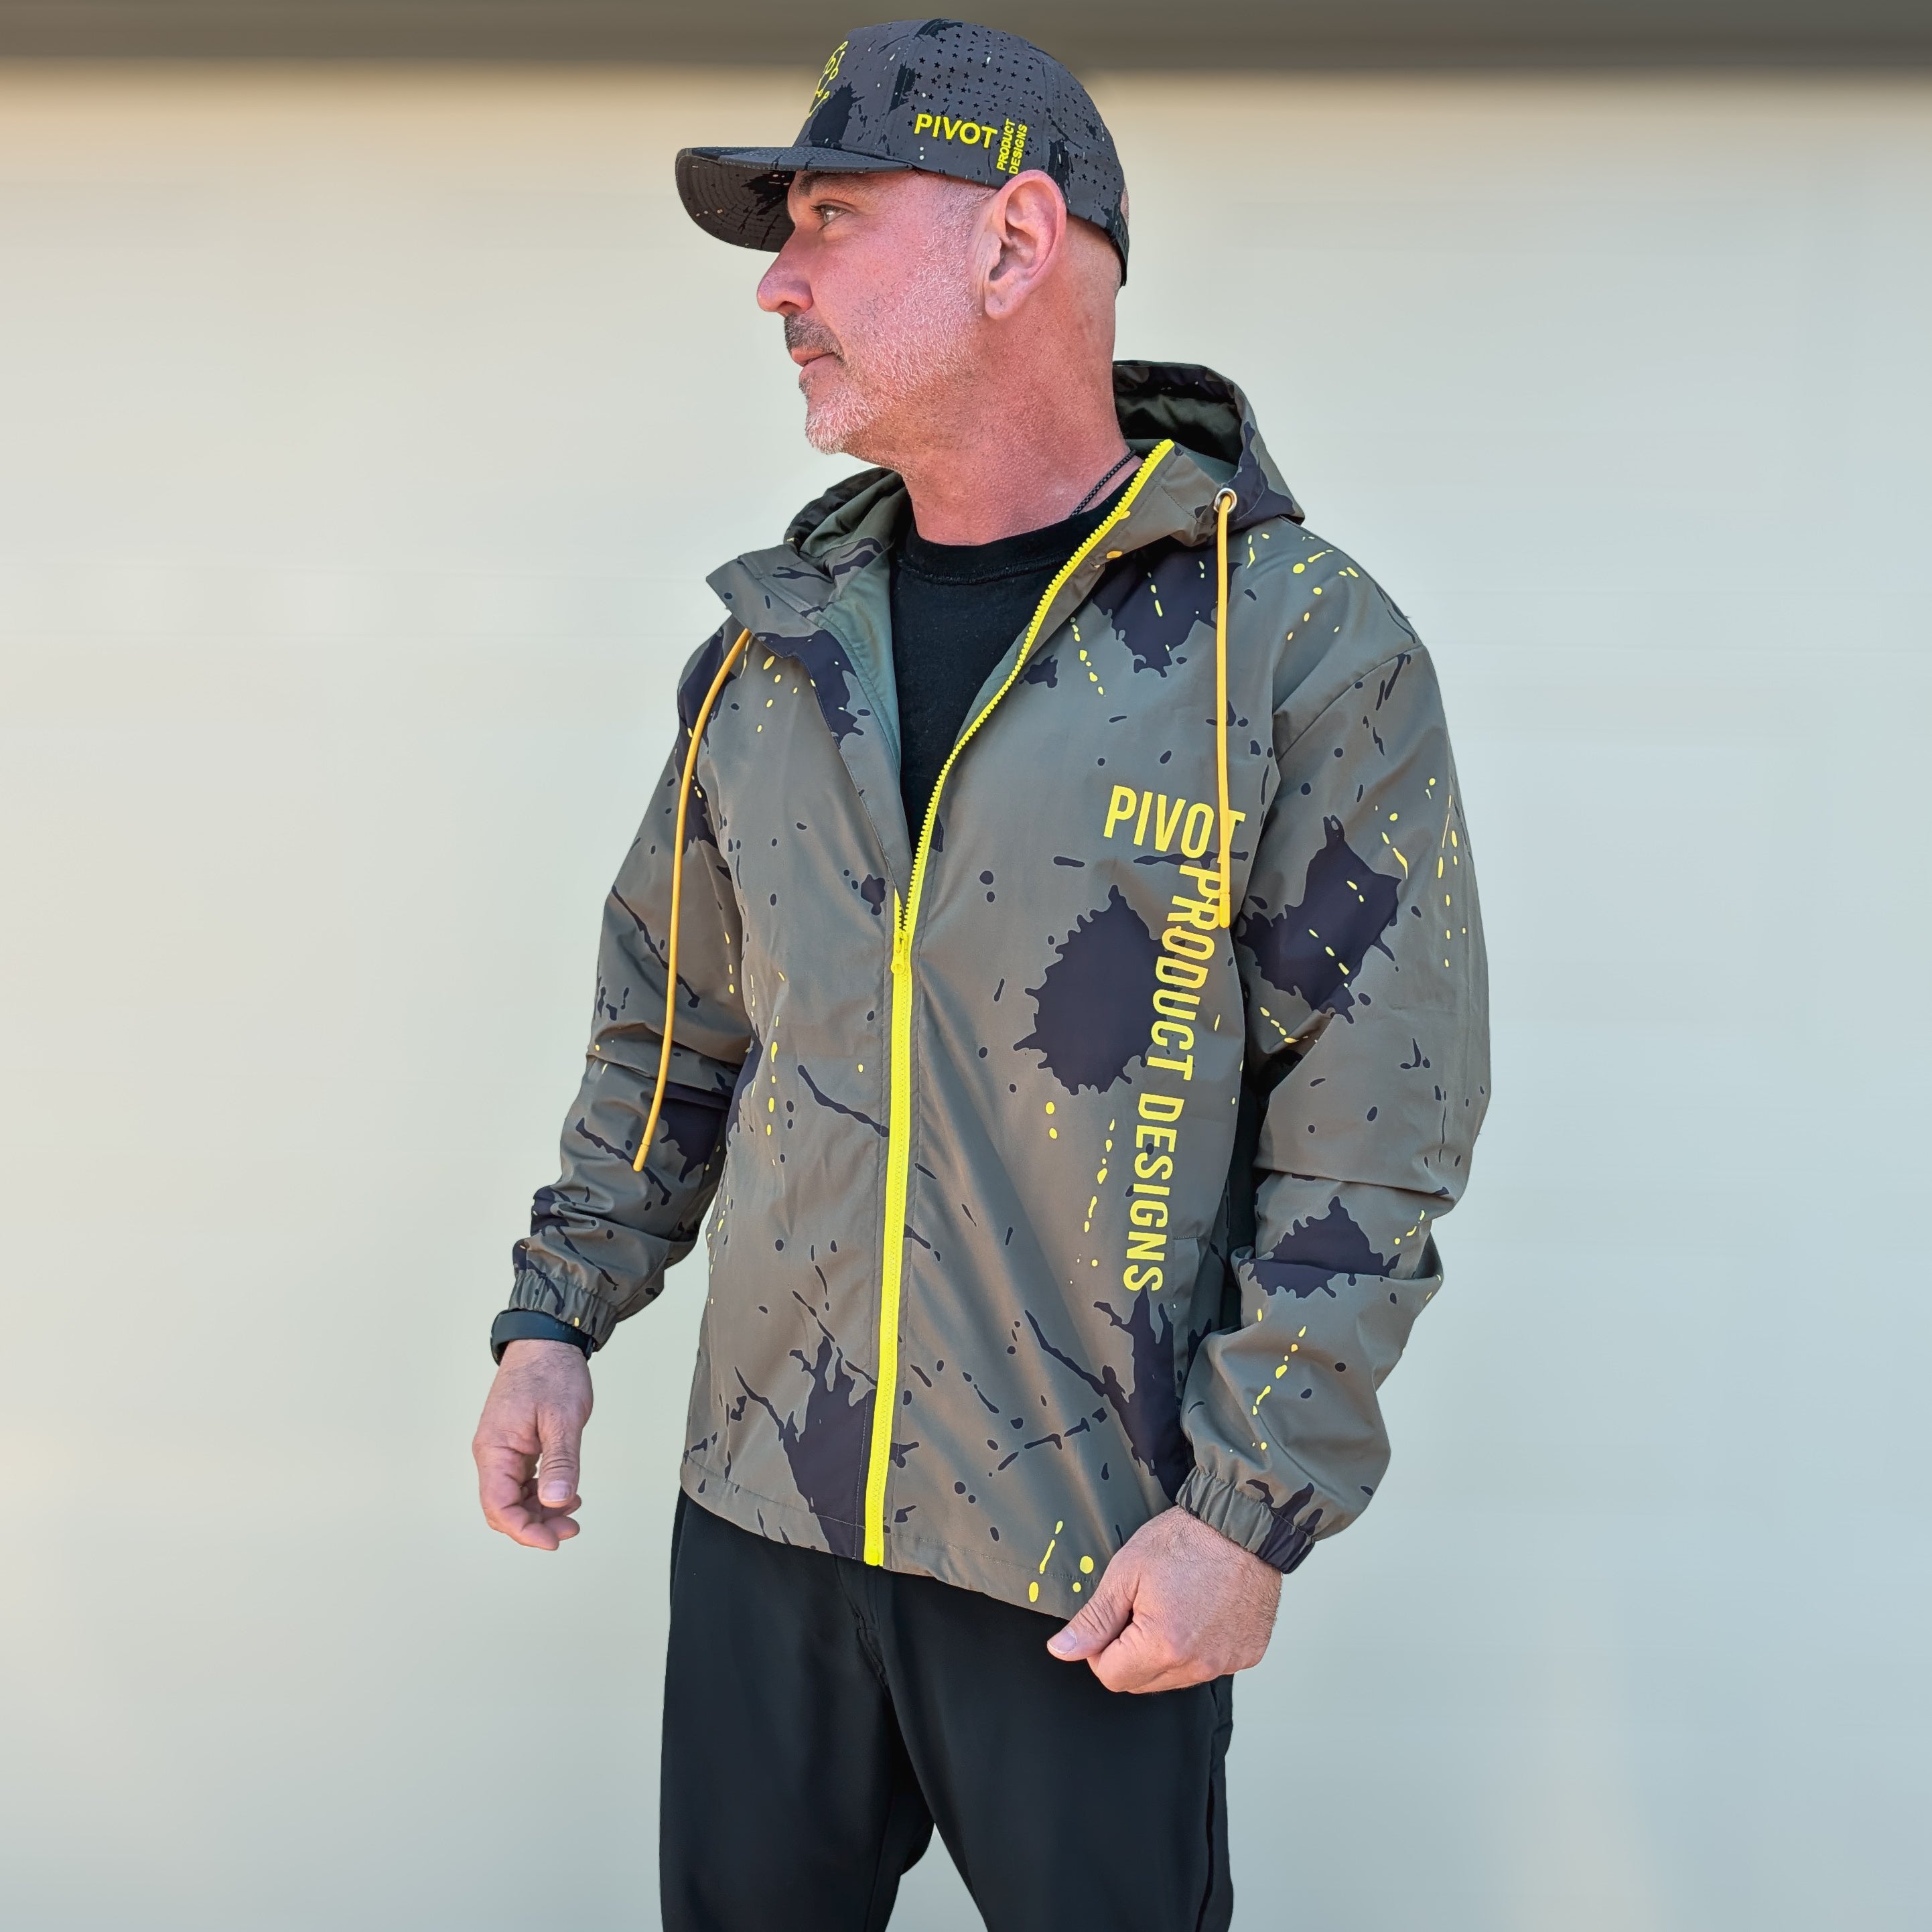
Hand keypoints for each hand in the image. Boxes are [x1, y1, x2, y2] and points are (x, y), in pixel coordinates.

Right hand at [472, 1339, 593, 1550]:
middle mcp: (493, 1452)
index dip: (524, 1531)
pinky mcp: (516, 1444)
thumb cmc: (552, 1371)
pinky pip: (523, 1480)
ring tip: (572, 1514)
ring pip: (514, 1496)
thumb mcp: (562, 1419)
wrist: (547, 1339)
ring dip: (541, 1511)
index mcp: (495, 1449)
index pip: (499, 1506)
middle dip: (535, 1525)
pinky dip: (543, 1492)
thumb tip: (557, 1501)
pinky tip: (566, 1494)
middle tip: (570, 1529)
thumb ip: (560, 1462)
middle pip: (504, 1507)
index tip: (553, 1540)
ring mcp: (504, 1448)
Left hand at [1047, 1506, 1280, 1692]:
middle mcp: (1198, 1665)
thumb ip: (1093, 1620)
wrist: (1242, 1524)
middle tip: (1143, 1606)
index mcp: (1163, 1646)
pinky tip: (1201, 1612)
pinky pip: (1207, 1666)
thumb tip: (1062, 1650)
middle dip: (1131, 1652)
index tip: (1114, 1617)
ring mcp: (1226, 1664)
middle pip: (1142, 1683)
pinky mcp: (1246, 1655)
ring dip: (1164, 1652)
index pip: (1111, 1677)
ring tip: (1174, 1606)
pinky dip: (1198, 1647)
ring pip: (1174, 1678)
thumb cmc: (1186, 1540)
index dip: (1101, 1648)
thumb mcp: (1126, 1572)